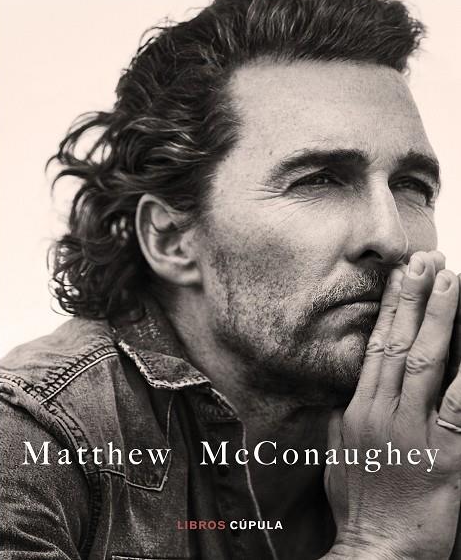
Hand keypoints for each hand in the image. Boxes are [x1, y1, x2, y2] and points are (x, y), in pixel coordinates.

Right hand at [325, 251, 460, 559]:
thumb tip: (358, 382)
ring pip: (426, 364)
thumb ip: (350, 412)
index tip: (401, 273)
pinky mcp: (444, 457)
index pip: (376, 345)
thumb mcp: (343, 451)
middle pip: (399, 344)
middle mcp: (382, 413)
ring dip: (440, 319)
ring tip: (451, 282)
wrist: (376, 551)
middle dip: (414, 298)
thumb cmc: (360, 503)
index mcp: (359, 410)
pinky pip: (460, 406)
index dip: (390, 306)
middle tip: (427, 260)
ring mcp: (412, 433)